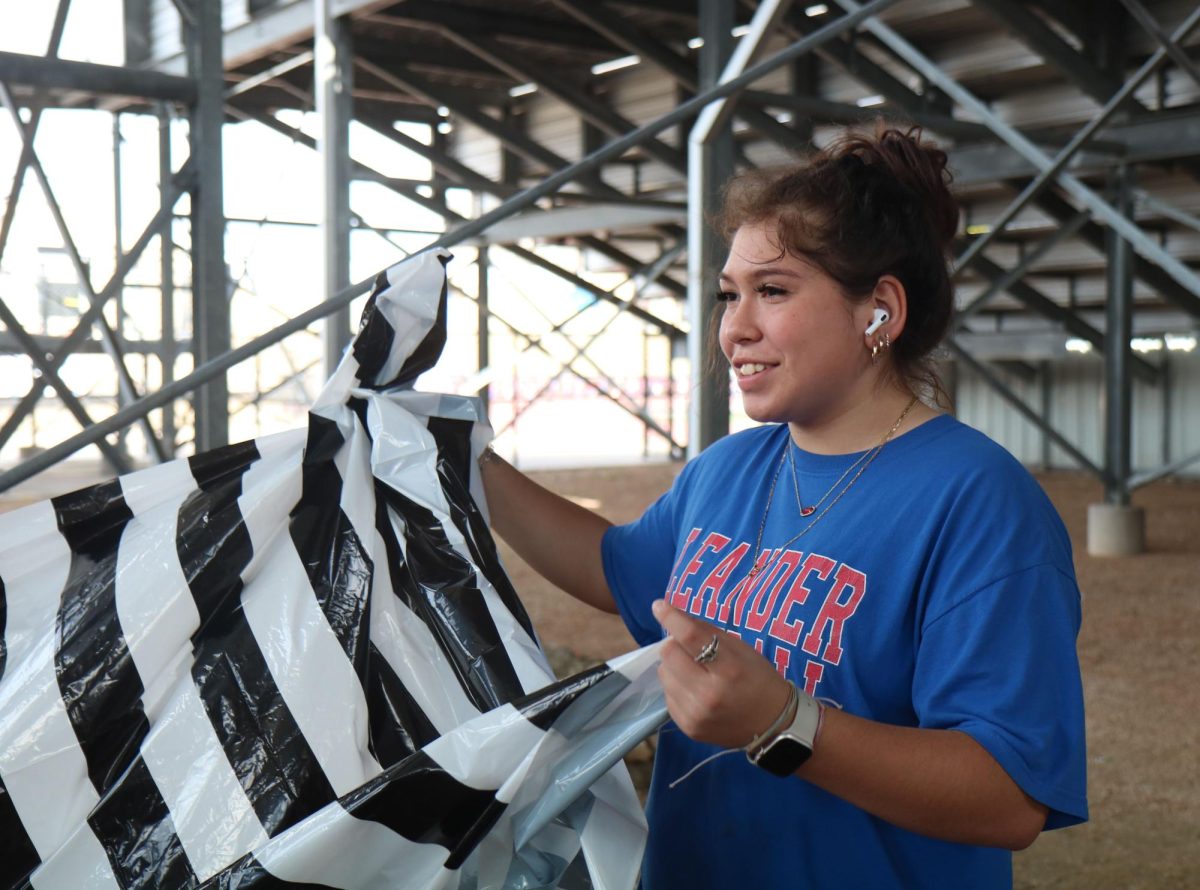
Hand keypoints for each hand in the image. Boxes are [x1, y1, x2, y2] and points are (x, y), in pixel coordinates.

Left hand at [652, 599, 791, 749]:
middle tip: (688, 648)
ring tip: (694, 672)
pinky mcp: (687, 727)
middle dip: (674, 644)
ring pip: (663, 673)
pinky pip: (667, 694)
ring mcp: (695, 714)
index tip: (659, 606)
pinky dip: (677, 686)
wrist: (771, 726)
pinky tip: (695, 690)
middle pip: (669, 654)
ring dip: (674, 666)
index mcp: (729, 670)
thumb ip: (707, 632)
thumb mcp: (741, 649)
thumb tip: (676, 617)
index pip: (691, 637)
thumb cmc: (758, 679)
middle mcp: (709, 694)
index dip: (672, 618)